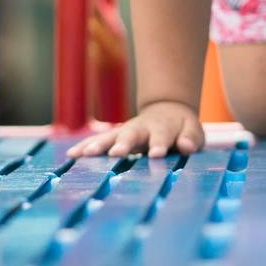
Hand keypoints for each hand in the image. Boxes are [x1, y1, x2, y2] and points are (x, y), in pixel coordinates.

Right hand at [66, 100, 204, 158]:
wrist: (167, 110)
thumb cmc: (182, 127)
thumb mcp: (193, 131)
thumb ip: (191, 138)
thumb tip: (186, 146)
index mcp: (163, 127)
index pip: (161, 135)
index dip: (159, 144)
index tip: (156, 154)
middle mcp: (142, 127)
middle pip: (131, 134)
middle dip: (123, 143)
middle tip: (116, 153)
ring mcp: (126, 130)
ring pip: (111, 136)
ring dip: (99, 144)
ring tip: (86, 154)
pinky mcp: (114, 136)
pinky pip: (98, 141)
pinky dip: (86, 146)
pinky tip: (72, 155)